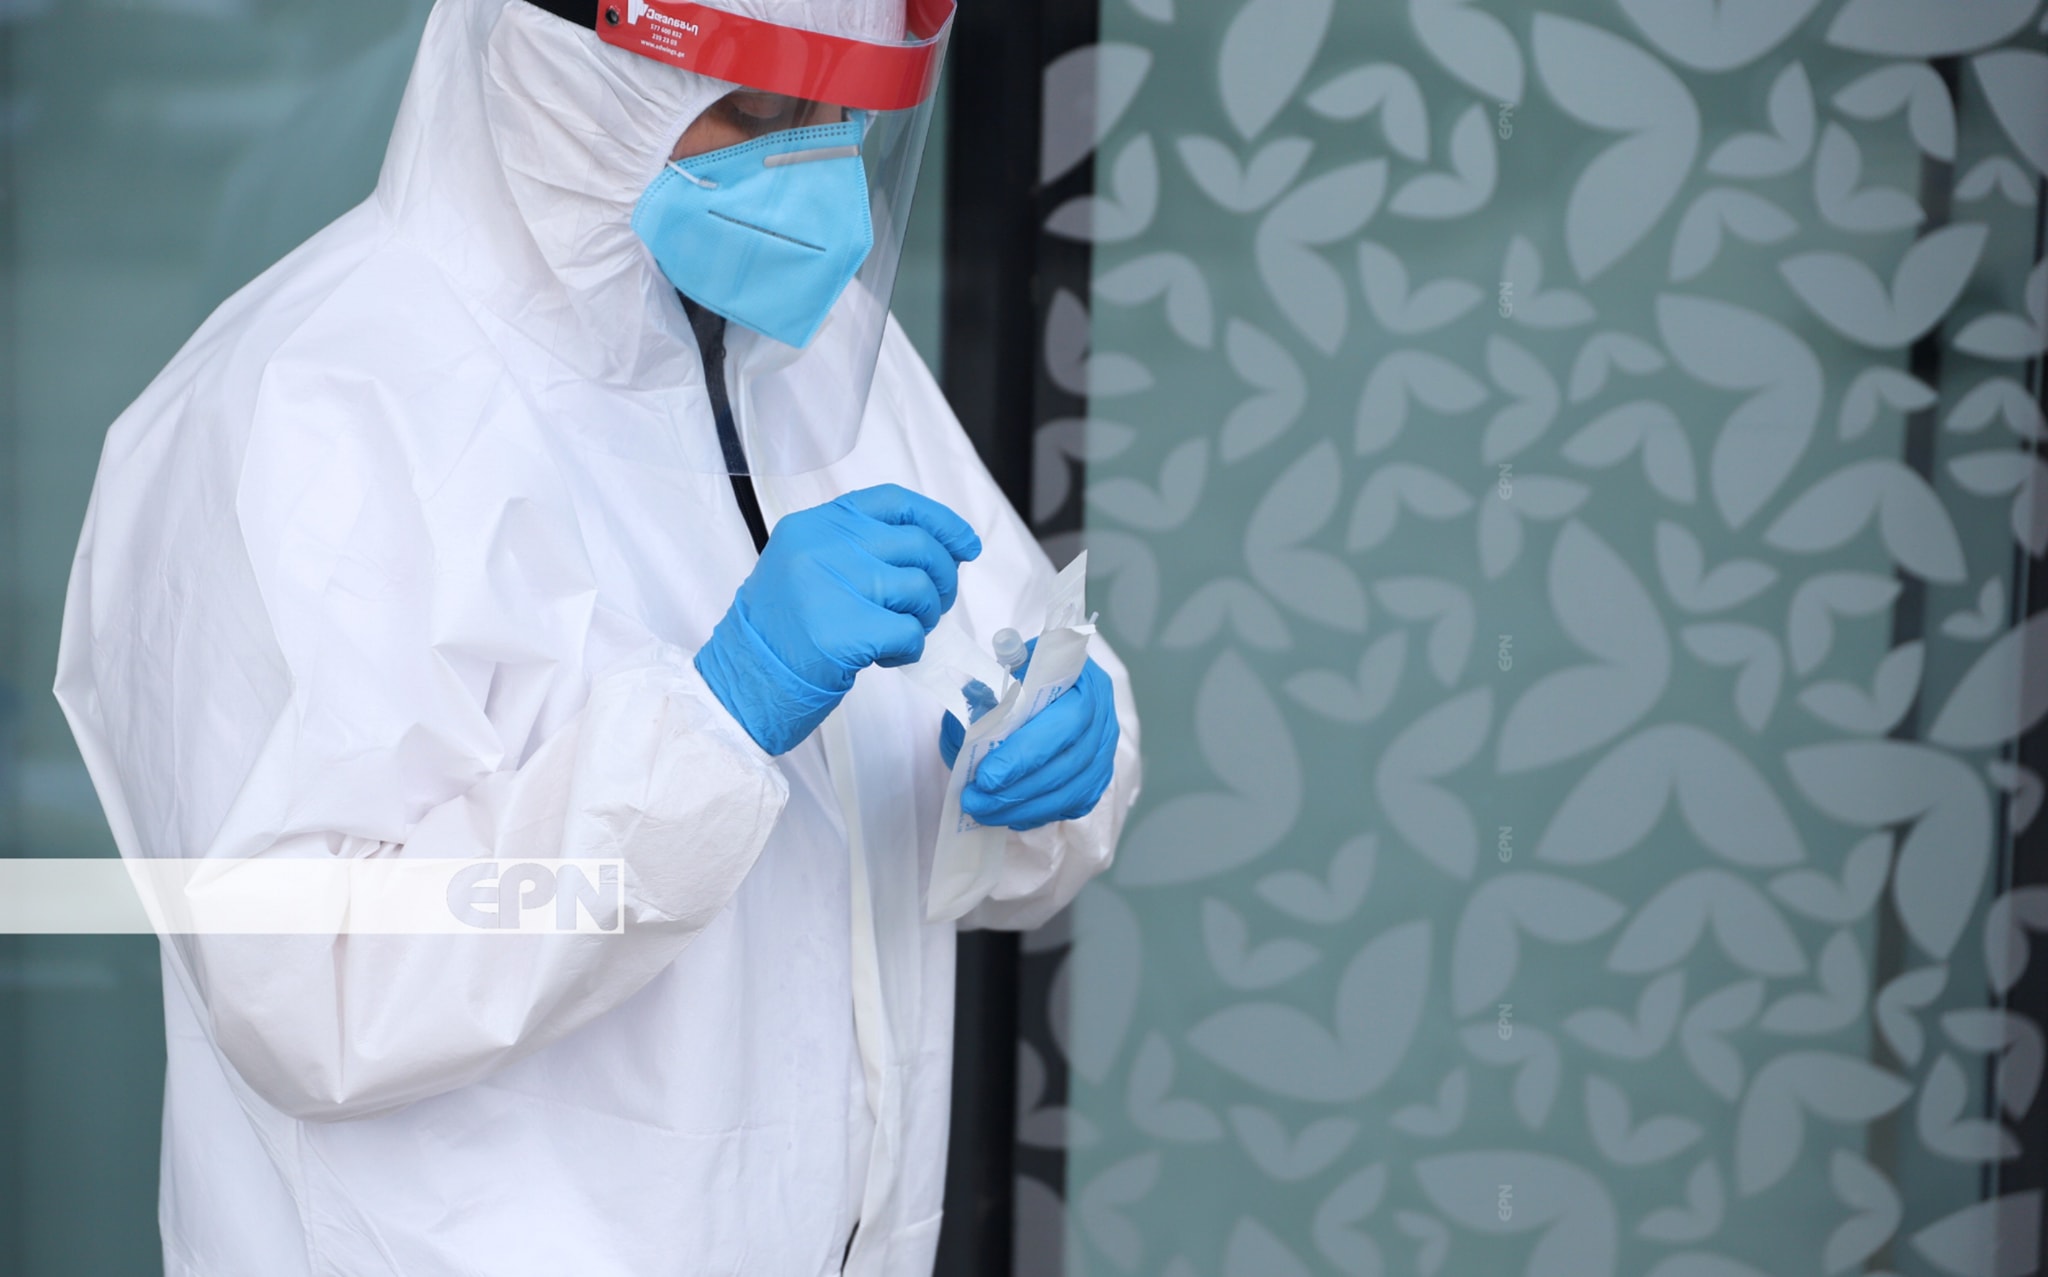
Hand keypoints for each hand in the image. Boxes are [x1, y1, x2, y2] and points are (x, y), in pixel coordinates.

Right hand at [697, 484, 980, 753]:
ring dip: (925, 617)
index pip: (894, 502)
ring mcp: (830, 586)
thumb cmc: (785, 631)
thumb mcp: (809, 568)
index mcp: (815, 524)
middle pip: (917, 545)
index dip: (940, 520)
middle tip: (934, 607)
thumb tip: (939, 549)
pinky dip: (911, 648)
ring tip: (903, 634)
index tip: (966, 544)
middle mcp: (821, 545)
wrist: (745, 681)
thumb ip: (861, 549)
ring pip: (919, 588)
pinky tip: (887, 657)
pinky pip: (909, 632)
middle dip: (943, 578)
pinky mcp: (842, 631)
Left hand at [940, 648, 1117, 831]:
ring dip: (1022, 808)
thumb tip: (969, 733)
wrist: (1035, 688)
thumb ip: (983, 698)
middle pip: (1068, 762)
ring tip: (982, 811)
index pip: (1064, 721)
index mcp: (1083, 680)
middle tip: (974, 800)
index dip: (1026, 753)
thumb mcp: (994, 674)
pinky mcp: (1097, 777)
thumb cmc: (1014, 678)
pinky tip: (1007, 814)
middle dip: (1017, 789)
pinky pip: (1070, 805)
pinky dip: (1036, 813)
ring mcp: (1103, 750)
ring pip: (1070, 791)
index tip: (985, 777)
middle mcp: (1101, 716)